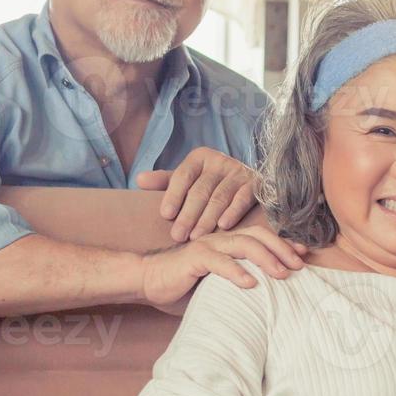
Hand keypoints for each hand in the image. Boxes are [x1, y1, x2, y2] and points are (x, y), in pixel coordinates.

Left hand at [135, 147, 257, 242]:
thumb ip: (165, 182)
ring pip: (220, 197)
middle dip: (188, 214)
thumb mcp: (187, 181)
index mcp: (200, 157)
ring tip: (196, 237)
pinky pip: (243, 198)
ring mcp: (239, 171)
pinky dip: (233, 212)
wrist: (246, 184)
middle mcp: (220, 160)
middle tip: (178, 236)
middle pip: (201, 189)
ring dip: (207, 218)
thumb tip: (139, 180)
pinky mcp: (255, 183)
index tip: (166, 215)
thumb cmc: (209, 186)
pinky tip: (223, 226)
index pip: (183, 175)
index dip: (173, 195)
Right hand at [138, 226, 307, 307]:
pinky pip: (219, 262)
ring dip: (266, 258)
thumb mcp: (218, 282)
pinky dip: (236, 272)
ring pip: (244, 244)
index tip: (304, 255)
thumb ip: (239, 280)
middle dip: (282, 249)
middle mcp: (221, 239)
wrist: (148, 280)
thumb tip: (267, 296)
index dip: (284, 244)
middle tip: (299, 266)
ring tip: (282, 274)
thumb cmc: (185, 284)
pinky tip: (250, 283)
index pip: (262, 237)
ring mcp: (208, 246)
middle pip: (259, 236)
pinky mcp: (194, 258)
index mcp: (229, 242)